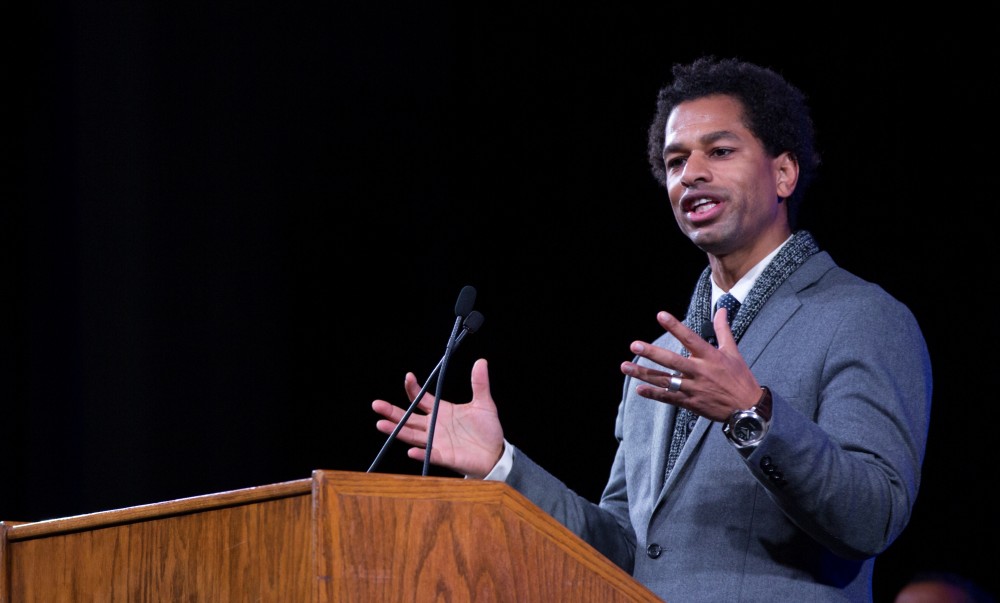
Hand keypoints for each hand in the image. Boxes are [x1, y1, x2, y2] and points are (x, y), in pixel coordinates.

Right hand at [372, 358, 504, 478]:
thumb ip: (479, 383)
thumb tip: (481, 361)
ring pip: (412, 435)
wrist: (496, 453)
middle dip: (392, 411)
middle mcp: (434, 426)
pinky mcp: (444, 456)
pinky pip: (429, 454)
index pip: (421, 399)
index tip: (408, 377)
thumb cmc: (487, 429)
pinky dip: (419, 453)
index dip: (413, 388)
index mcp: (441, 411)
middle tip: (377, 404)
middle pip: (409, 418)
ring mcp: (437, 442)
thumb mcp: (484, 403)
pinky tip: (410, 451)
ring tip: (381, 424)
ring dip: (397, 430)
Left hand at [620, 309, 760, 420]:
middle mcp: (699, 371)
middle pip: (671, 360)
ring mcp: (693, 388)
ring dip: (644, 373)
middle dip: (652, 353)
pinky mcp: (690, 402)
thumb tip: (721, 309)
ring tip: (625, 367)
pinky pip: (668, 398)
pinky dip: (653, 394)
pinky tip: (639, 389)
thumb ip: (723, 330)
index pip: (689, 338)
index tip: (660, 315)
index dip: (675, 326)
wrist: (747, 409)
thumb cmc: (740, 378)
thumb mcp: (733, 352)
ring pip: (664, 380)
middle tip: (634, 345)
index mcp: (709, 356)